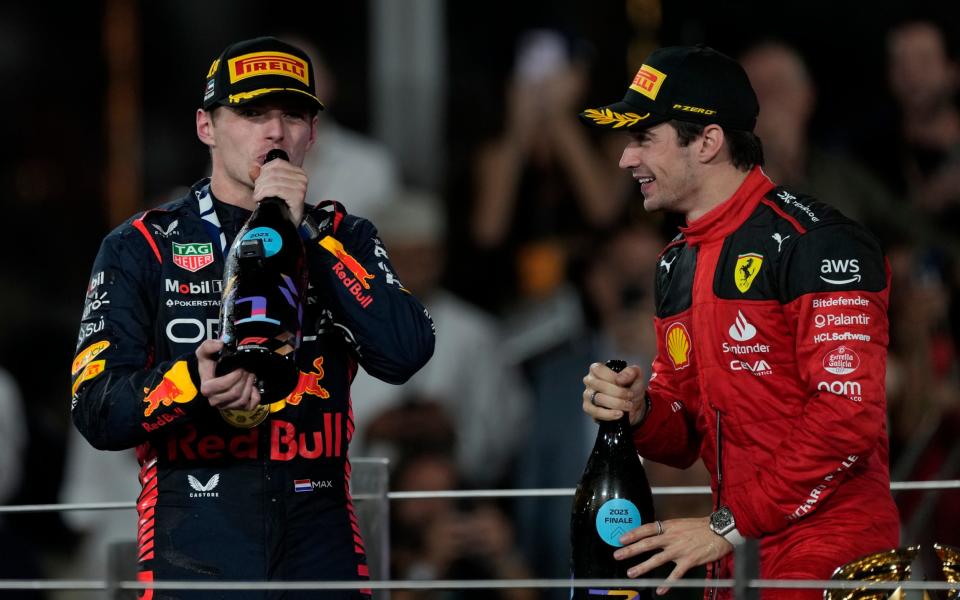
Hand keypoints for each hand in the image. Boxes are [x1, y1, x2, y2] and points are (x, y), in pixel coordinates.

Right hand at [195, 339, 261, 409]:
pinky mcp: (236, 408)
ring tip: (250, 374)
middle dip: (244, 378)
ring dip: (249, 385)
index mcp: (207, 388)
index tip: (240, 367)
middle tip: (248, 368)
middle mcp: (215, 400)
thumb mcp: (204, 353)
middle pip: (235, 392)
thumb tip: (219, 345)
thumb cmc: (209, 365)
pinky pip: (250, 406)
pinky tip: (252, 387)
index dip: (234, 375)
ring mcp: (226, 405)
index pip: (223, 385)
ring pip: (242, 399)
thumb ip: (209, 346)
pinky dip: (255, 396)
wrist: (211, 374)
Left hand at [249, 157, 308, 224]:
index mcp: (298, 172)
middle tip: (257, 191)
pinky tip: (260, 198)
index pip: (277, 163)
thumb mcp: (272, 187)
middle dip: (260, 182)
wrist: (288, 224)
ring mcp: (300, 187)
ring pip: (273, 180)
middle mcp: (301, 178)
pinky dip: (265, 193)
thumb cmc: (282, 207)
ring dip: (261, 189)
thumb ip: (262, 176)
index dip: (263, 171)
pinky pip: (276, 189)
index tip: (258, 181)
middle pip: (274, 172)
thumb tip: (253, 168)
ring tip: (258, 196)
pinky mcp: (297, 196)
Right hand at [582, 362, 646, 425]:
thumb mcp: (636, 376)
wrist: (633, 404)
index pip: (598, 370)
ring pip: (598, 399)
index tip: (625, 383)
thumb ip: (631, 372)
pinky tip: (619, 414)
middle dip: (618, 392)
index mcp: (597, 369)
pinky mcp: (589, 408)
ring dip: (616, 403)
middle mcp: (590, 381)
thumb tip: (619, 379)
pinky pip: (596, 412)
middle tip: (630, 395)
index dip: (612, 377)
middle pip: (599, 385)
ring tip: (628, 405)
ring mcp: (588, 395)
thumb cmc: (631, 387)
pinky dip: (609, 414)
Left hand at [614, 517, 732, 594]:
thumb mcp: (680, 523)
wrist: (720, 530)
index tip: (621, 539)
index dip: (633, 533)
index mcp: (669, 526)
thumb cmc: (701, 527)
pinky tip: (659, 590)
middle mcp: (672, 538)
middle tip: (618, 554)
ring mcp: (680, 550)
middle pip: (647, 544)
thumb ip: (667, 530)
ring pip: (657, 559)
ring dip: (643, 567)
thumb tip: (653, 533)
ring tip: (631, 573)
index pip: (647, 529)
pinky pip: (676, 574)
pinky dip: (667, 583)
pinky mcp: (689, 560)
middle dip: (631, 550)